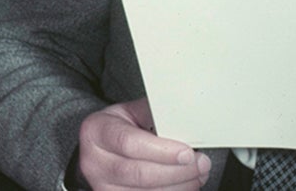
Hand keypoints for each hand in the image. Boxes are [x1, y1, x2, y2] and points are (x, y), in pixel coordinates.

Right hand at [73, 99, 210, 190]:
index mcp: (96, 132)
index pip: (129, 143)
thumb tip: (185, 119)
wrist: (102, 149)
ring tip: (198, 174)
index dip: (162, 151)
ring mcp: (103, 186)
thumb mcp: (130, 113)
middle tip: (201, 163)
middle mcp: (94, 162)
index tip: (187, 152)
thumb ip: (154, 114)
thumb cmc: (119, 128)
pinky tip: (185, 185)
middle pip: (140, 174)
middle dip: (177, 171)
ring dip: (180, 186)